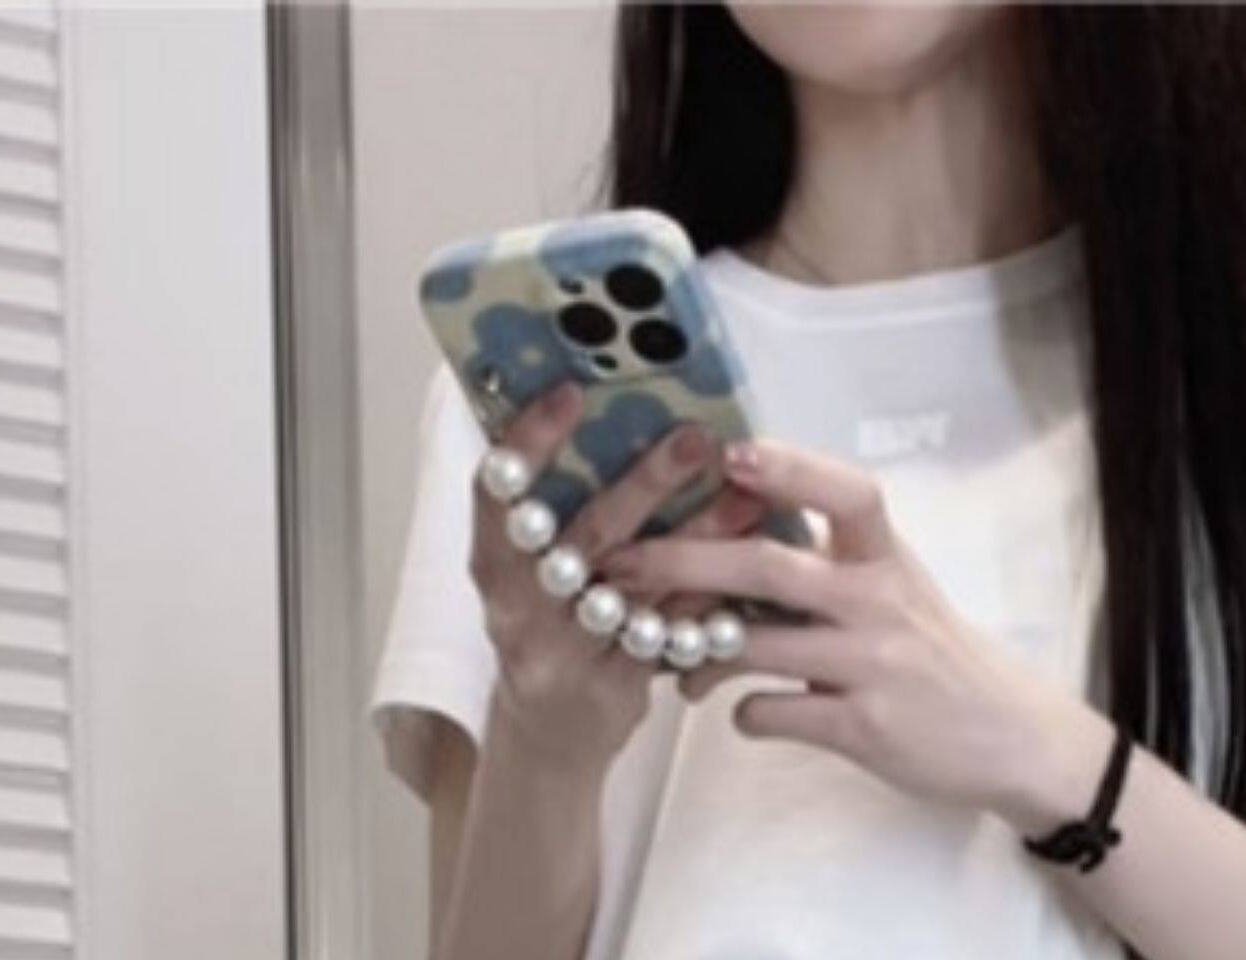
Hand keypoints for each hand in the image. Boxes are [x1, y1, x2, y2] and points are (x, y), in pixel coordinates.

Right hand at [467, 384, 764, 778]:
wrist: (547, 739)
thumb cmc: (550, 629)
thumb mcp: (533, 572)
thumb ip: (566, 508)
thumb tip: (628, 415)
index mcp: (493, 565)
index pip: (497, 493)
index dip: (529, 440)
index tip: (570, 390)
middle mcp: (520, 609)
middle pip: (583, 538)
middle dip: (642, 485)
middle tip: (695, 438)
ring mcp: (566, 654)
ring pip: (640, 587)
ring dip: (698, 539)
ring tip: (746, 496)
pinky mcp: (614, 688)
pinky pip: (672, 634)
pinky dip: (712, 597)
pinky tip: (752, 566)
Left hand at [600, 439, 1116, 832]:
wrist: (1006, 735)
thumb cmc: (931, 650)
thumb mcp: (893, 586)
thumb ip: (829, 556)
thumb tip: (734, 509)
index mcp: (886, 557)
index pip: (849, 493)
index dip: (791, 469)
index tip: (731, 452)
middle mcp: (880, 602)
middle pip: (771, 568)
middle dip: (686, 562)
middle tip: (620, 561)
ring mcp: (871, 665)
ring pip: (757, 646)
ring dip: (695, 651)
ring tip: (668, 658)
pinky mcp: (863, 727)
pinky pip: (774, 712)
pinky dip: (742, 712)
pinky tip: (737, 710)